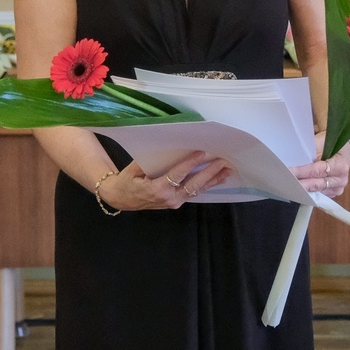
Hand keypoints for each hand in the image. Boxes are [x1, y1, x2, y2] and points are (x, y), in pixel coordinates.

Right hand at [98, 151, 234, 210]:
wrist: (121, 199)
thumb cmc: (127, 181)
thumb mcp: (133, 169)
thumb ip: (148, 161)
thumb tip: (165, 146)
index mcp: (157, 189)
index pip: (177, 175)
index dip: (190, 164)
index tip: (202, 153)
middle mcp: (169, 198)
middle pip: (193, 184)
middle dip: (209, 172)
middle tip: (222, 162)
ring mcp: (174, 202)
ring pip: (197, 190)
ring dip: (213, 180)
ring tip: (227, 170)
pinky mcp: (177, 202)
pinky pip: (194, 193)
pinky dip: (207, 185)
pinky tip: (218, 179)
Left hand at [291, 132, 349, 198]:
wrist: (342, 148)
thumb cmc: (331, 143)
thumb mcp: (322, 141)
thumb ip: (309, 150)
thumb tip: (294, 156)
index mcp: (341, 165)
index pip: (317, 170)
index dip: (302, 171)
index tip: (288, 171)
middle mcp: (341, 180)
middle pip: (316, 184)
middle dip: (300, 183)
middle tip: (285, 182)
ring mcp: (337, 189)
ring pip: (316, 191)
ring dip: (302, 189)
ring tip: (288, 186)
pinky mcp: (332, 193)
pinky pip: (317, 194)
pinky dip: (307, 191)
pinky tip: (296, 189)